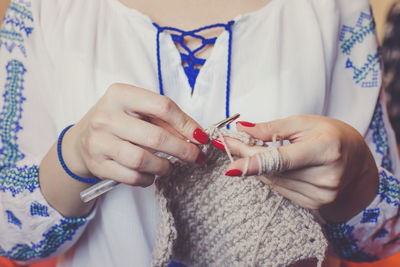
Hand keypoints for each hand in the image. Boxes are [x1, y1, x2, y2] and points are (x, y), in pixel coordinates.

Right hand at [61, 83, 207, 186]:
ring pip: (143, 160)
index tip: (200, 137)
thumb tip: (196, 136)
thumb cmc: (118, 122)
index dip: (186, 124)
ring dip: (164, 167)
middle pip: (156, 137)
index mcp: (120, 95)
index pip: (162, 106)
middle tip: (196, 157)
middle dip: (183, 150)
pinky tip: (152, 174)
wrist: (81, 140)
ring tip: (170, 166)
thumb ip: (165, 120)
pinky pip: (132, 176)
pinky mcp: (98, 164)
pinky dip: (148, 178)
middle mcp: (106, 116)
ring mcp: (99, 142)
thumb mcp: (138, 111)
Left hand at [218, 115, 378, 221]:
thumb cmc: (332, 136)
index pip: (282, 161)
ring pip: (273, 181)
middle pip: (273, 171)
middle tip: (228, 143)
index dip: (254, 164)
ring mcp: (321, 195)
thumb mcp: (304, 123)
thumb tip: (243, 129)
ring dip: (257, 167)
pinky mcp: (314, 205)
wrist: (358, 162)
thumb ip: (272, 128)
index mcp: (326, 150)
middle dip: (247, 157)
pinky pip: (280, 190)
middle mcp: (325, 177)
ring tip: (250, 151)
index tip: (229, 169)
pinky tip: (272, 166)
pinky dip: (270, 177)